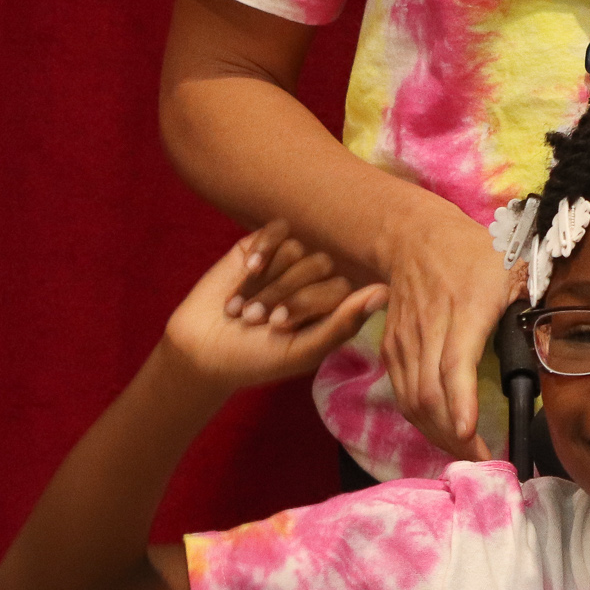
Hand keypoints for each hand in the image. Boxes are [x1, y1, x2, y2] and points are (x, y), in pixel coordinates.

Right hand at [162, 221, 386, 393]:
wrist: (204, 349)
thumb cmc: (258, 358)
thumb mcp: (303, 350)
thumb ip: (344, 323)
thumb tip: (385, 292)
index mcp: (334, 307)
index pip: (340, 287)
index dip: (307, 303)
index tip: (279, 326)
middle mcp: (317, 280)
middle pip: (320, 263)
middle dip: (284, 292)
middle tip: (259, 318)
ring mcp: (290, 261)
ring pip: (296, 248)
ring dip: (267, 280)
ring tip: (246, 306)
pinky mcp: (262, 245)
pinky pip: (276, 231)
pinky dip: (261, 252)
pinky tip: (246, 271)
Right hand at [376, 197, 512, 461]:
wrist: (413, 237)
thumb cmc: (474, 253)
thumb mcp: (515, 266)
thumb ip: (538, 301)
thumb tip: (567, 339)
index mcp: (466, 308)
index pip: (454, 365)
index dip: (460, 404)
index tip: (471, 434)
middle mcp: (429, 328)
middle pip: (430, 396)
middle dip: (454, 437)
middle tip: (483, 462)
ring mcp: (406, 341)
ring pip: (413, 402)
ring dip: (438, 435)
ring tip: (467, 454)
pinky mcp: (393, 351)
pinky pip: (404, 396)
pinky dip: (424, 422)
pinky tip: (445, 433)